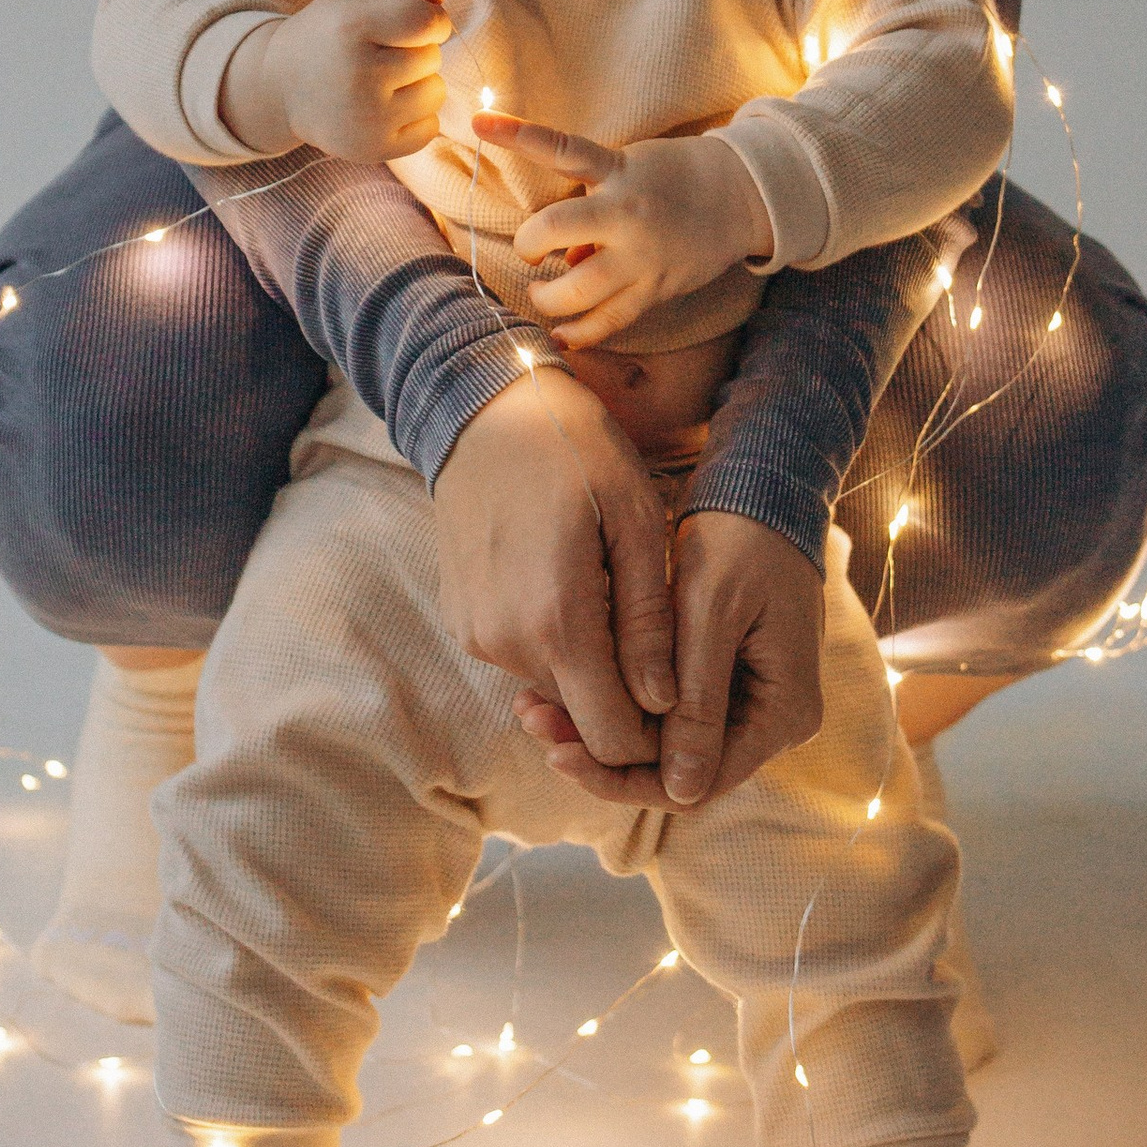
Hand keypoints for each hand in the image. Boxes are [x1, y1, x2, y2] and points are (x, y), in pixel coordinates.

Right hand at [228, 0, 450, 161]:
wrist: (281, 87)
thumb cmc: (327, 35)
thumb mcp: (355, 2)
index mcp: (351, 28)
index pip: (428, 23)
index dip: (432, 21)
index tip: (413, 23)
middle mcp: (358, 75)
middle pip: (433, 58)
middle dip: (417, 52)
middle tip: (381, 54)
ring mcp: (366, 117)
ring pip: (436, 93)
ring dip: (420, 84)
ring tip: (384, 80)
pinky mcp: (373, 148)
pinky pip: (430, 127)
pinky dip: (417, 116)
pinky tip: (387, 106)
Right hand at [431, 365, 675, 766]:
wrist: (482, 408)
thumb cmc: (574, 450)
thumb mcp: (635, 521)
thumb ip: (649, 622)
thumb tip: (665, 704)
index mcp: (556, 623)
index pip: (611, 737)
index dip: (655, 736)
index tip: (683, 699)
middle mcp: (506, 645)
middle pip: (581, 717)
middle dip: (625, 701)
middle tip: (657, 641)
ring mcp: (477, 635)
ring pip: (554, 686)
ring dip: (589, 664)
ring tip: (614, 596)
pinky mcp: (462, 621)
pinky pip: (523, 655)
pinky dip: (555, 638)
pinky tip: (573, 582)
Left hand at [474, 112, 771, 352]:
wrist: (741, 196)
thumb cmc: (674, 177)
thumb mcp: (630, 171)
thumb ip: (593, 207)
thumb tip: (565, 262)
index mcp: (617, 171)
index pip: (562, 148)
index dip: (518, 135)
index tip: (478, 122)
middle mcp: (627, 213)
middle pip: (556, 230)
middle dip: (529, 245)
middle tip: (529, 254)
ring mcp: (642, 256)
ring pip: (580, 289)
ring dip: (549, 298)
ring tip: (543, 295)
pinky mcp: (657, 288)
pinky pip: (611, 320)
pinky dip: (582, 332)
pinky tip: (563, 335)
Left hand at [513, 509, 823, 808]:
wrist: (764, 492)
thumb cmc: (741, 541)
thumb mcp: (713, 614)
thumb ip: (700, 702)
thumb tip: (682, 793)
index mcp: (784, 712)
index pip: (701, 780)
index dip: (628, 778)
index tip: (561, 756)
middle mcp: (772, 720)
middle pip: (678, 770)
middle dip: (604, 756)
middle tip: (534, 724)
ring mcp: (747, 702)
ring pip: (666, 745)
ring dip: (604, 730)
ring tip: (534, 708)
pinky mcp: (722, 680)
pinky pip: (668, 713)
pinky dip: (619, 702)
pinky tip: (561, 686)